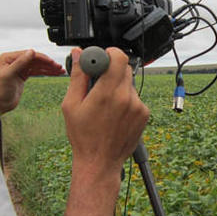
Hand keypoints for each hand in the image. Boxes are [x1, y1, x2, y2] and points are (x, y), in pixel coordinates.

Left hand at [0, 49, 64, 113]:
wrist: (0, 104)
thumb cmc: (1, 91)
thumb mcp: (9, 75)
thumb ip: (20, 63)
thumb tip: (32, 51)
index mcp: (9, 57)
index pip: (29, 55)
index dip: (42, 58)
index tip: (52, 62)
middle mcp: (14, 60)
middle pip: (35, 59)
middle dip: (48, 63)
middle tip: (59, 67)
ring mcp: (20, 67)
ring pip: (38, 65)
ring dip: (49, 67)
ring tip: (60, 70)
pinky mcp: (24, 74)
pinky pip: (37, 71)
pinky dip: (46, 71)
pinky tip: (54, 73)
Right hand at [61, 47, 148, 175]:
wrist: (100, 162)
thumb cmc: (83, 136)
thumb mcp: (72, 105)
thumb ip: (78, 76)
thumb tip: (79, 54)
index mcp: (107, 93)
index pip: (119, 57)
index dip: (109, 53)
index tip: (100, 58)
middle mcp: (126, 97)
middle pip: (123, 68)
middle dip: (110, 71)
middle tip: (97, 83)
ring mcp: (138, 106)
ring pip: (128, 83)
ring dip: (117, 87)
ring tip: (105, 105)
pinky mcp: (144, 114)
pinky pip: (135, 97)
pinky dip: (125, 100)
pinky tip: (114, 114)